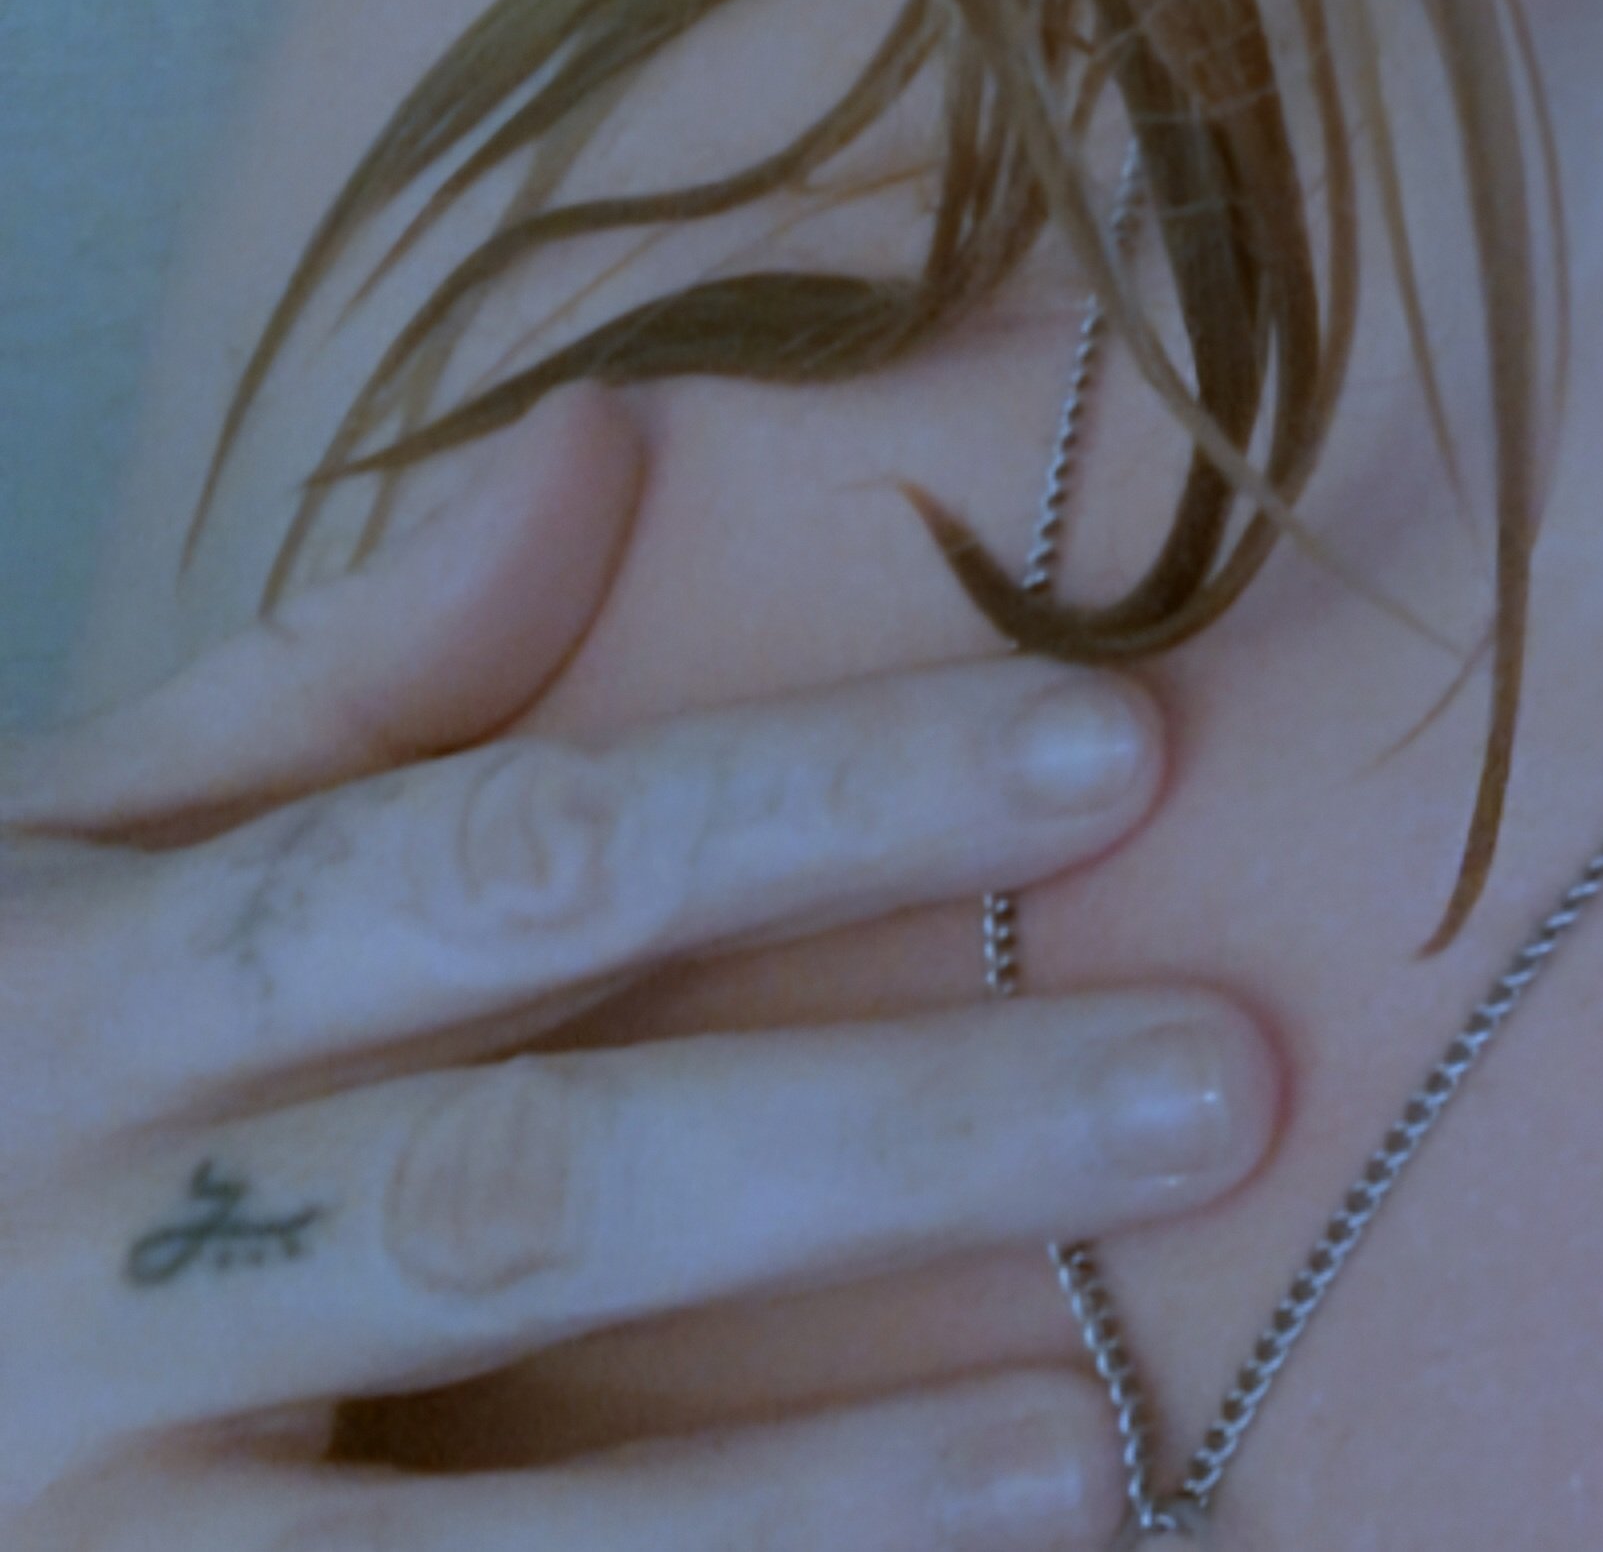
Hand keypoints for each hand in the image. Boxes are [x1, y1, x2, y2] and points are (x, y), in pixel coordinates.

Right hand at [0, 387, 1272, 1546]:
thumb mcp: (57, 866)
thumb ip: (331, 690)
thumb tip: (602, 435)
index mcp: (86, 994)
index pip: (503, 867)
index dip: (809, 807)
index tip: (1115, 751)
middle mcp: (74, 1267)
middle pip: (527, 1192)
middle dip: (887, 1138)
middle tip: (1213, 1082)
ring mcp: (84, 1541)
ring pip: (484, 1535)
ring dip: (807, 1490)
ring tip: (1099, 1433)